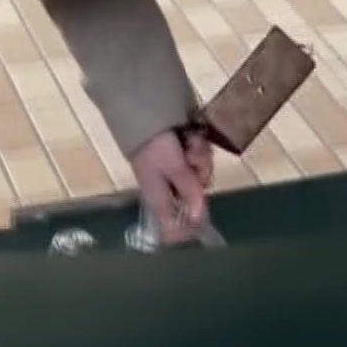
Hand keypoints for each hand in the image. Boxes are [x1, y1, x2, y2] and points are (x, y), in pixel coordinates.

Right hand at [129, 126, 213, 243]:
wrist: (144, 117)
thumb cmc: (155, 147)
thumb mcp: (174, 168)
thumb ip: (190, 191)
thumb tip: (200, 219)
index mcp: (160, 201)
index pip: (172, 230)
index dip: (188, 230)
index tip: (203, 221)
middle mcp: (170, 191)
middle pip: (197, 196)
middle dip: (201, 175)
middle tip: (194, 161)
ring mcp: (177, 175)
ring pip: (202, 174)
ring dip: (200, 157)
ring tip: (190, 141)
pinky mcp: (181, 160)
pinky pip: (199, 159)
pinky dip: (198, 147)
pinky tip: (190, 136)